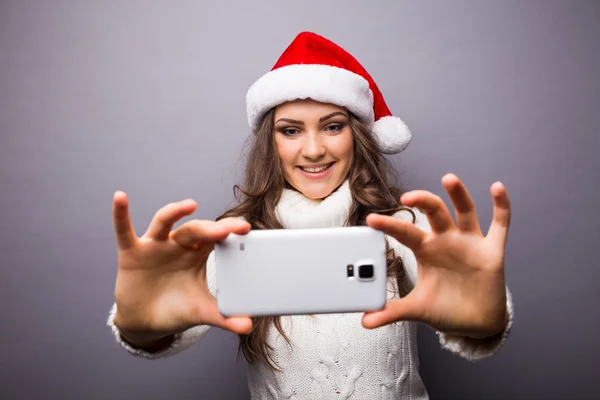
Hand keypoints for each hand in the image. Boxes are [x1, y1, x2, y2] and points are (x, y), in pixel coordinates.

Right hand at [111, 191, 252, 341]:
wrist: (146, 321)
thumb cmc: (177, 308)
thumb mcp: (201, 311)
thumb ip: (225, 316)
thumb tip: (248, 326)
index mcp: (199, 253)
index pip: (217, 236)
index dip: (230, 231)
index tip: (246, 229)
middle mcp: (179, 243)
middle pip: (195, 229)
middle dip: (211, 228)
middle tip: (227, 229)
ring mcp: (155, 245)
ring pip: (165, 222)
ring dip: (176, 212)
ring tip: (189, 205)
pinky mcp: (132, 252)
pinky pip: (124, 230)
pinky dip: (121, 214)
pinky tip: (120, 198)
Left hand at [363, 173, 510, 337]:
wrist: (475, 323)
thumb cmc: (446, 308)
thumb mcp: (417, 309)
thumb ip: (392, 311)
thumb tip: (365, 321)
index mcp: (427, 250)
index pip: (406, 232)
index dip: (389, 225)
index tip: (371, 220)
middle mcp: (447, 240)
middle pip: (434, 212)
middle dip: (422, 201)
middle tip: (407, 197)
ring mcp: (470, 243)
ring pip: (465, 211)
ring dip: (458, 195)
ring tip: (449, 179)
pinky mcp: (493, 251)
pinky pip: (500, 224)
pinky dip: (501, 206)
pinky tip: (498, 188)